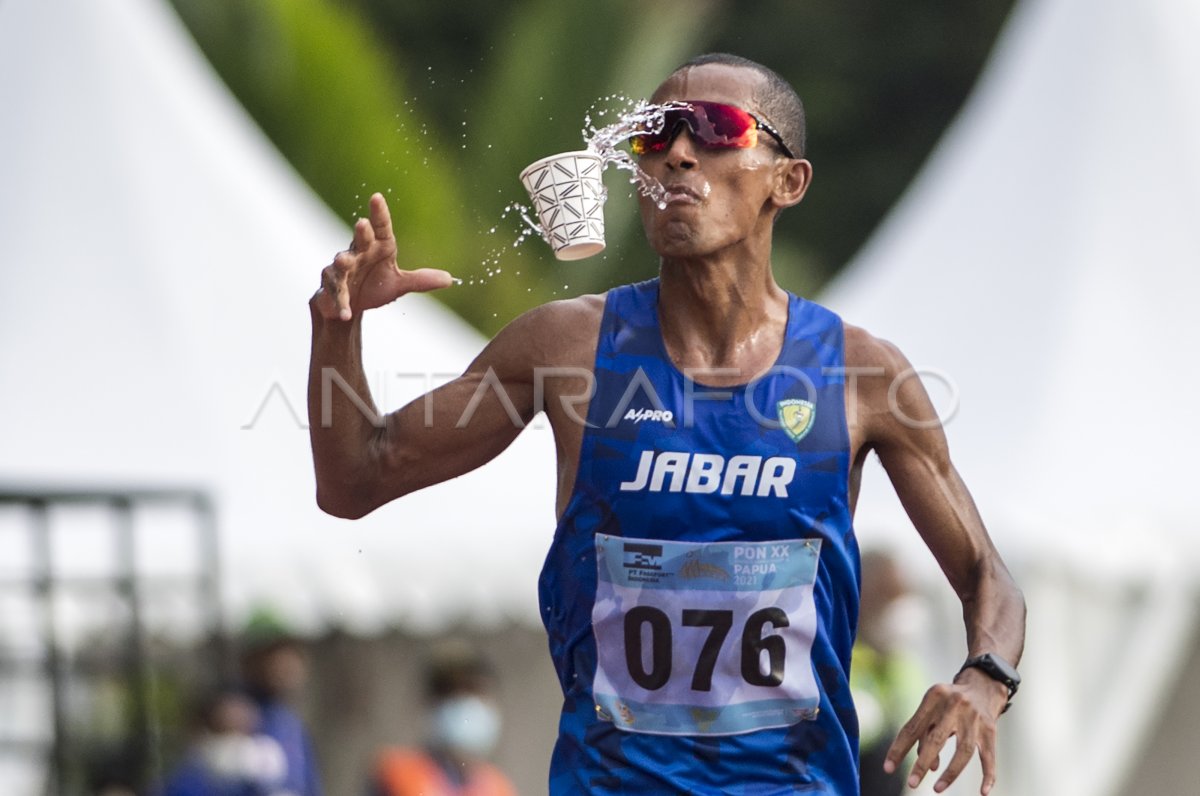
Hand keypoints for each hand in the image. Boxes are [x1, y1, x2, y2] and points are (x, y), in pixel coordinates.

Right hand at [314, 192, 453, 320]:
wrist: (350, 306)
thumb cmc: (374, 286)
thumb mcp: (399, 284)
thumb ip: (421, 280)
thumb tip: (450, 279)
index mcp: (377, 248)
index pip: (381, 228)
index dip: (379, 213)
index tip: (377, 197)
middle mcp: (358, 253)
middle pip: (360, 240)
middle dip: (361, 233)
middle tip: (363, 224)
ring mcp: (342, 269)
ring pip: (342, 264)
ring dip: (343, 263)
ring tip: (343, 261)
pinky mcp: (331, 287)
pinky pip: (336, 293)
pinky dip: (341, 303)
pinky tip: (346, 313)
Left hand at [883, 669, 1007, 793]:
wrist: (983, 684)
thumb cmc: (949, 702)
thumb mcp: (933, 708)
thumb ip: (926, 733)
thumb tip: (929, 766)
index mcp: (933, 697)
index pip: (912, 728)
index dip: (898, 749)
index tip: (888, 769)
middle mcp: (954, 705)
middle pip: (936, 738)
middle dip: (922, 763)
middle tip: (912, 783)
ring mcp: (974, 718)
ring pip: (963, 751)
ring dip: (950, 773)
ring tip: (937, 789)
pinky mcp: (991, 729)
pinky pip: (989, 756)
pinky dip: (988, 776)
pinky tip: (983, 792)